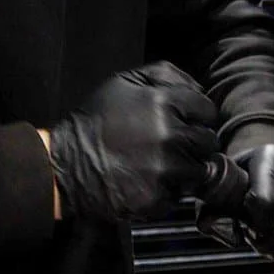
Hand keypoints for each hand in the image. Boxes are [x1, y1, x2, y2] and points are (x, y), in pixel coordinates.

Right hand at [50, 63, 218, 223]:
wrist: (65, 165)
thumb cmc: (96, 121)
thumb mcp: (124, 82)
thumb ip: (166, 74)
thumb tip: (198, 88)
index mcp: (163, 103)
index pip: (208, 110)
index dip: (197, 116)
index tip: (185, 122)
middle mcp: (169, 136)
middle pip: (208, 142)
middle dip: (194, 143)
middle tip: (171, 145)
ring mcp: (164, 170)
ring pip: (199, 170)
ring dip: (185, 168)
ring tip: (160, 164)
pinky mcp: (157, 199)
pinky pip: (180, 195)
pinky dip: (169, 190)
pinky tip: (148, 180)